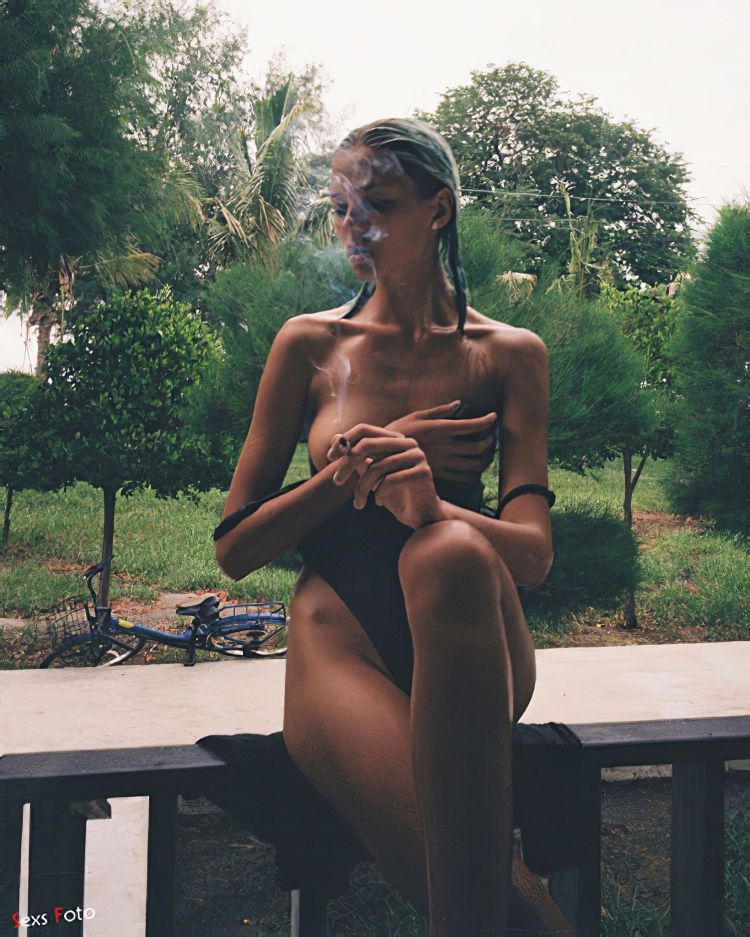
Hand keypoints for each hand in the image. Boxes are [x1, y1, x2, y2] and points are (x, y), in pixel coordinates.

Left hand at [326, 424, 446, 528]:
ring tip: (359, 502)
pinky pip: (389, 481)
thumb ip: (356, 456)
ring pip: (376, 467)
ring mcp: (417, 456)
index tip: (329, 457)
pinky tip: (380, 503)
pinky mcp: (423, 472)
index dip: (345, 440)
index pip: (365, 429)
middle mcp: (407, 443)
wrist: (420, 515)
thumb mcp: (371, 474)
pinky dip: (380, 494)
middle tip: (336, 481)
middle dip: (348, 463)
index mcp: (395, 440)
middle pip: (367, 444)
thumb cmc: (394, 494)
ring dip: (362, 488)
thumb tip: (335, 439)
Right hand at [385, 400, 497, 480]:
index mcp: (440, 429)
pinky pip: (465, 477)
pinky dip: (475, 472)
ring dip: (486, 458)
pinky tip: (475, 467)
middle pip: (479, 447)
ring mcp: (443, 463)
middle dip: (490, 442)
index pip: (472, 425)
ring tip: (486, 452)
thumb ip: (439, 411)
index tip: (493, 417)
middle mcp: (444, 447)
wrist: (382, 457)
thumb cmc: (398, 432)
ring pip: (475, 464)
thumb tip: (458, 404)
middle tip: (491, 437)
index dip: (487, 421)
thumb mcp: (416, 416)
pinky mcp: (440, 475)